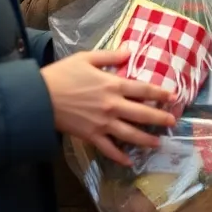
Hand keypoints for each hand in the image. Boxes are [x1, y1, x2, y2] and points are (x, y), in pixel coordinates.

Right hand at [41, 49, 176, 166]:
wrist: (38, 97)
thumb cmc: (61, 74)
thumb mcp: (86, 58)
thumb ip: (110, 56)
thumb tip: (129, 50)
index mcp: (112, 85)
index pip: (143, 89)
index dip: (160, 93)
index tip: (173, 97)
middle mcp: (112, 105)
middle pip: (142, 113)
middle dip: (159, 118)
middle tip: (173, 122)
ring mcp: (102, 123)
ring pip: (130, 134)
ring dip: (146, 139)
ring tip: (158, 142)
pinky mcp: (90, 136)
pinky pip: (108, 149)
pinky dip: (119, 156)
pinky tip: (129, 161)